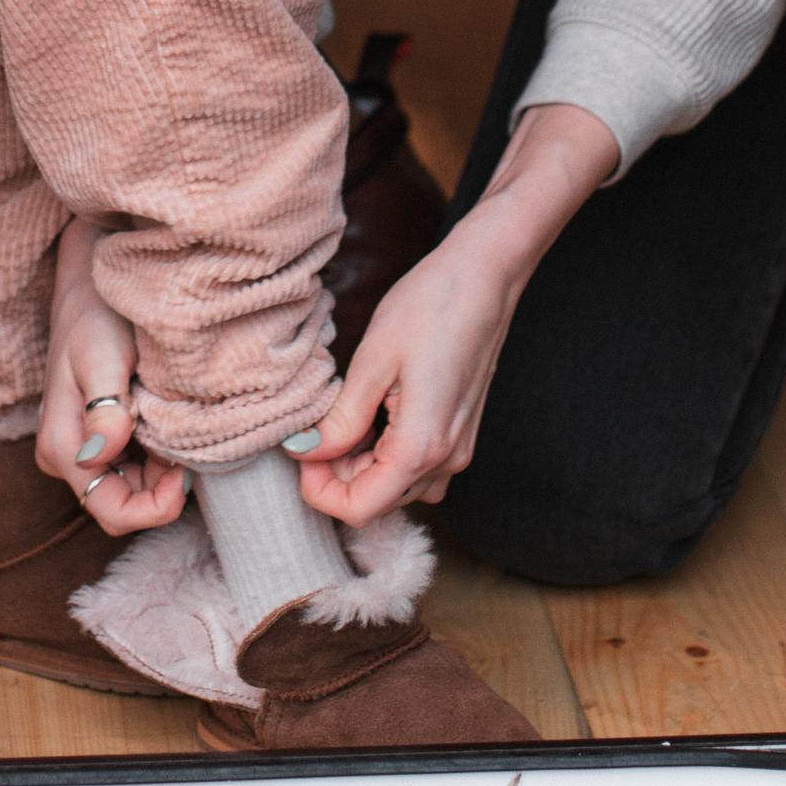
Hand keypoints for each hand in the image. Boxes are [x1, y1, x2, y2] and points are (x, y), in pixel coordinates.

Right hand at [36, 216, 185, 535]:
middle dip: (164, 488)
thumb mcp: (101, 355)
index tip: (186, 475)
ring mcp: (88, 445)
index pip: (112, 511)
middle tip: (195, 446)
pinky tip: (177, 420)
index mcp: (62, 447)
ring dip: (166, 470)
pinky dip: (163, 452)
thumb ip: (105, 407)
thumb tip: (106, 454)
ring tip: (187, 427)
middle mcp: (71, 455)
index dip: (154, 508)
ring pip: (136, 485)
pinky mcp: (106, 431)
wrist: (92, 278)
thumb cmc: (95, 312)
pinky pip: (138, 462)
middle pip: (125, 503)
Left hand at [297, 103, 618, 526]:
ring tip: (341, 419)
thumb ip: (342, 418)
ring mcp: (458, 448)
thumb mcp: (373, 360)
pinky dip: (387, 455)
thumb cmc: (430, 307)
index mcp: (421, 446)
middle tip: (313, 432)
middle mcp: (446, 459)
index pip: (361, 509)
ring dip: (362, 468)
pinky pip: (418, 466)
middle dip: (337, 477)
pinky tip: (371, 416)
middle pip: (379, 502)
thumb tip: (308, 452)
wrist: (485, 276)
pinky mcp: (461, 432)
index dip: (320, 492)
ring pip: (399, 487)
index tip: (301, 453)